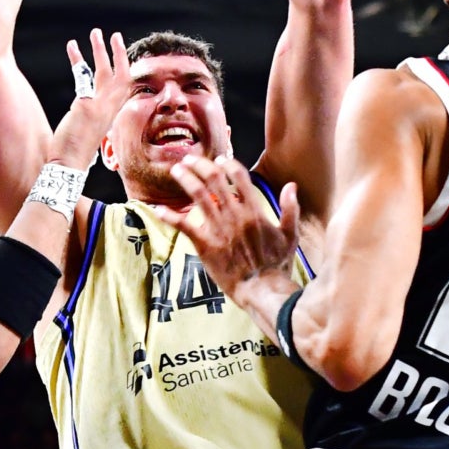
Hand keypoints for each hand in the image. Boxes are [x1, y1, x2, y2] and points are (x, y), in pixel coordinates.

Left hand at [46, 29, 131, 164]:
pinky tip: (71, 46)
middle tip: (113, 35)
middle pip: (121, 75)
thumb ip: (86, 116)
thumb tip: (80, 110)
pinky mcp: (86, 106)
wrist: (68, 165)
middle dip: (118, 53)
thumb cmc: (73, 152)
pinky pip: (83, 74)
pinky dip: (77, 58)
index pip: (122, 87)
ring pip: (106, 71)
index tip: (117, 56)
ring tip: (96, 32)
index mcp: (110, 114)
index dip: (122, 69)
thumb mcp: (85, 129)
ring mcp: (99, 107)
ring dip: (100, 49)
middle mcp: (109, 109)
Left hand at [149, 156, 300, 305]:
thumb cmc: (277, 265)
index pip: (239, 177)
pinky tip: (157, 209)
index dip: (228, 164)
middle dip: (200, 165)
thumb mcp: (289, 235)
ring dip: (185, 179)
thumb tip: (291, 186)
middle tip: (190, 159)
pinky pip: (184, 226)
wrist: (262, 289)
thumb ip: (291, 209)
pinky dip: (169, 216)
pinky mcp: (205, 245)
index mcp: (254, 211)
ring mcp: (218, 230)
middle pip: (214, 180)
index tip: (220, 159)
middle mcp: (234, 215)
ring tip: (176, 170)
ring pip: (198, 196)